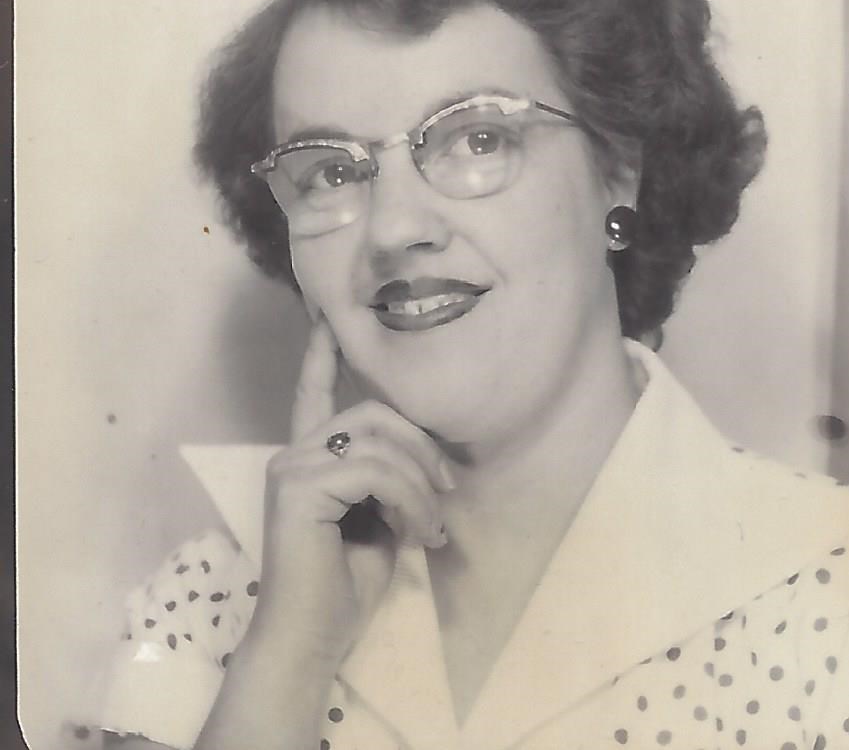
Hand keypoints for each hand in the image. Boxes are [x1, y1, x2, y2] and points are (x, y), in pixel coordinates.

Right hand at [249, 315, 454, 666]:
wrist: (311, 641)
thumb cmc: (344, 587)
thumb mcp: (379, 520)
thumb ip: (388, 480)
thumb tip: (424, 460)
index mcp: (309, 459)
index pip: (314, 393)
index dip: (322, 354)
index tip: (328, 316)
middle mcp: (293, 454)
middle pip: (373, 412)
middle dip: (422, 446)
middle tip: (447, 493)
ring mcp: (292, 467)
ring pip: (380, 443)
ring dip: (421, 484)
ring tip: (433, 528)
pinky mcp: (298, 487)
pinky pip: (374, 471)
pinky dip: (409, 499)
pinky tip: (418, 532)